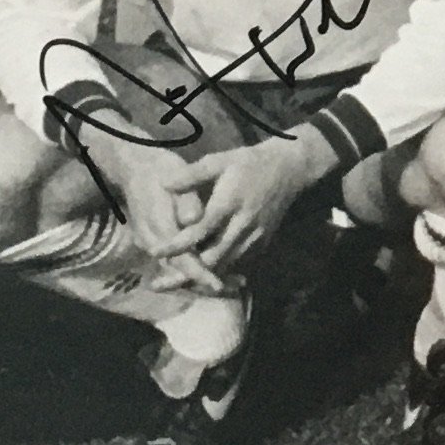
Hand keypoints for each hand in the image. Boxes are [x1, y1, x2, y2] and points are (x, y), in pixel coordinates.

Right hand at [91, 135, 219, 275]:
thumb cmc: (160, 170)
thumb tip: (193, 220)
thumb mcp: (175, 175)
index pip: (180, 258)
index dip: (199, 273)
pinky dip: (192, 269)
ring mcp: (150, 245)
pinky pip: (173, 262)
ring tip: (231, 283)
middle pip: (178, 272)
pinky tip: (215, 269)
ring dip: (200, 278)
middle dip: (204, 282)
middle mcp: (152, 242)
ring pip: (176, 270)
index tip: (217, 284)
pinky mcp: (153, 244)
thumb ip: (186, 200)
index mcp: (159, 226)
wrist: (134, 168)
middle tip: (234, 287)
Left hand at [173, 134, 324, 274]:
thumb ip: (192, 174)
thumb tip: (163, 184)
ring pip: (225, 266)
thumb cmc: (249, 163)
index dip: (177, 244)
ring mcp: (254, 237)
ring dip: (200, 276)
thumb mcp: (220, 160)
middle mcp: (242, 225)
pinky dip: (219, 273)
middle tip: (160, 283)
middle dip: (186, 273)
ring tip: (175, 283)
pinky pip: (238, 264)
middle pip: (212, 258)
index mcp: (229, 204)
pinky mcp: (262, 244)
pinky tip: (201, 278)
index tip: (155, 251)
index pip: (200, 230)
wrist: (289, 170)